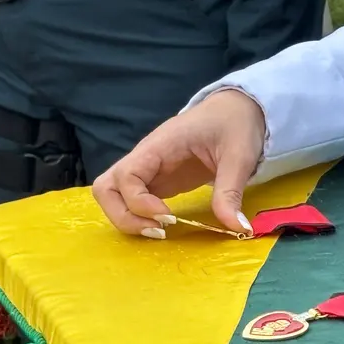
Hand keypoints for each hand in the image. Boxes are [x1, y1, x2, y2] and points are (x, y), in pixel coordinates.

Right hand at [91, 89, 265, 238]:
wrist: (235, 112)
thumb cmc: (234, 126)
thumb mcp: (239, 157)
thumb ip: (231, 192)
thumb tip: (239, 228)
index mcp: (159, 146)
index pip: (126, 176)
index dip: (139, 203)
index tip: (169, 218)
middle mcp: (144, 159)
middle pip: (105, 188)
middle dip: (124, 216)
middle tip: (158, 230)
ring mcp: (147, 171)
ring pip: (112, 196)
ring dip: (127, 219)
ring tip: (159, 231)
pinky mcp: (156, 183)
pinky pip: (130, 202)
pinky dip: (138, 218)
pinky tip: (163, 226)